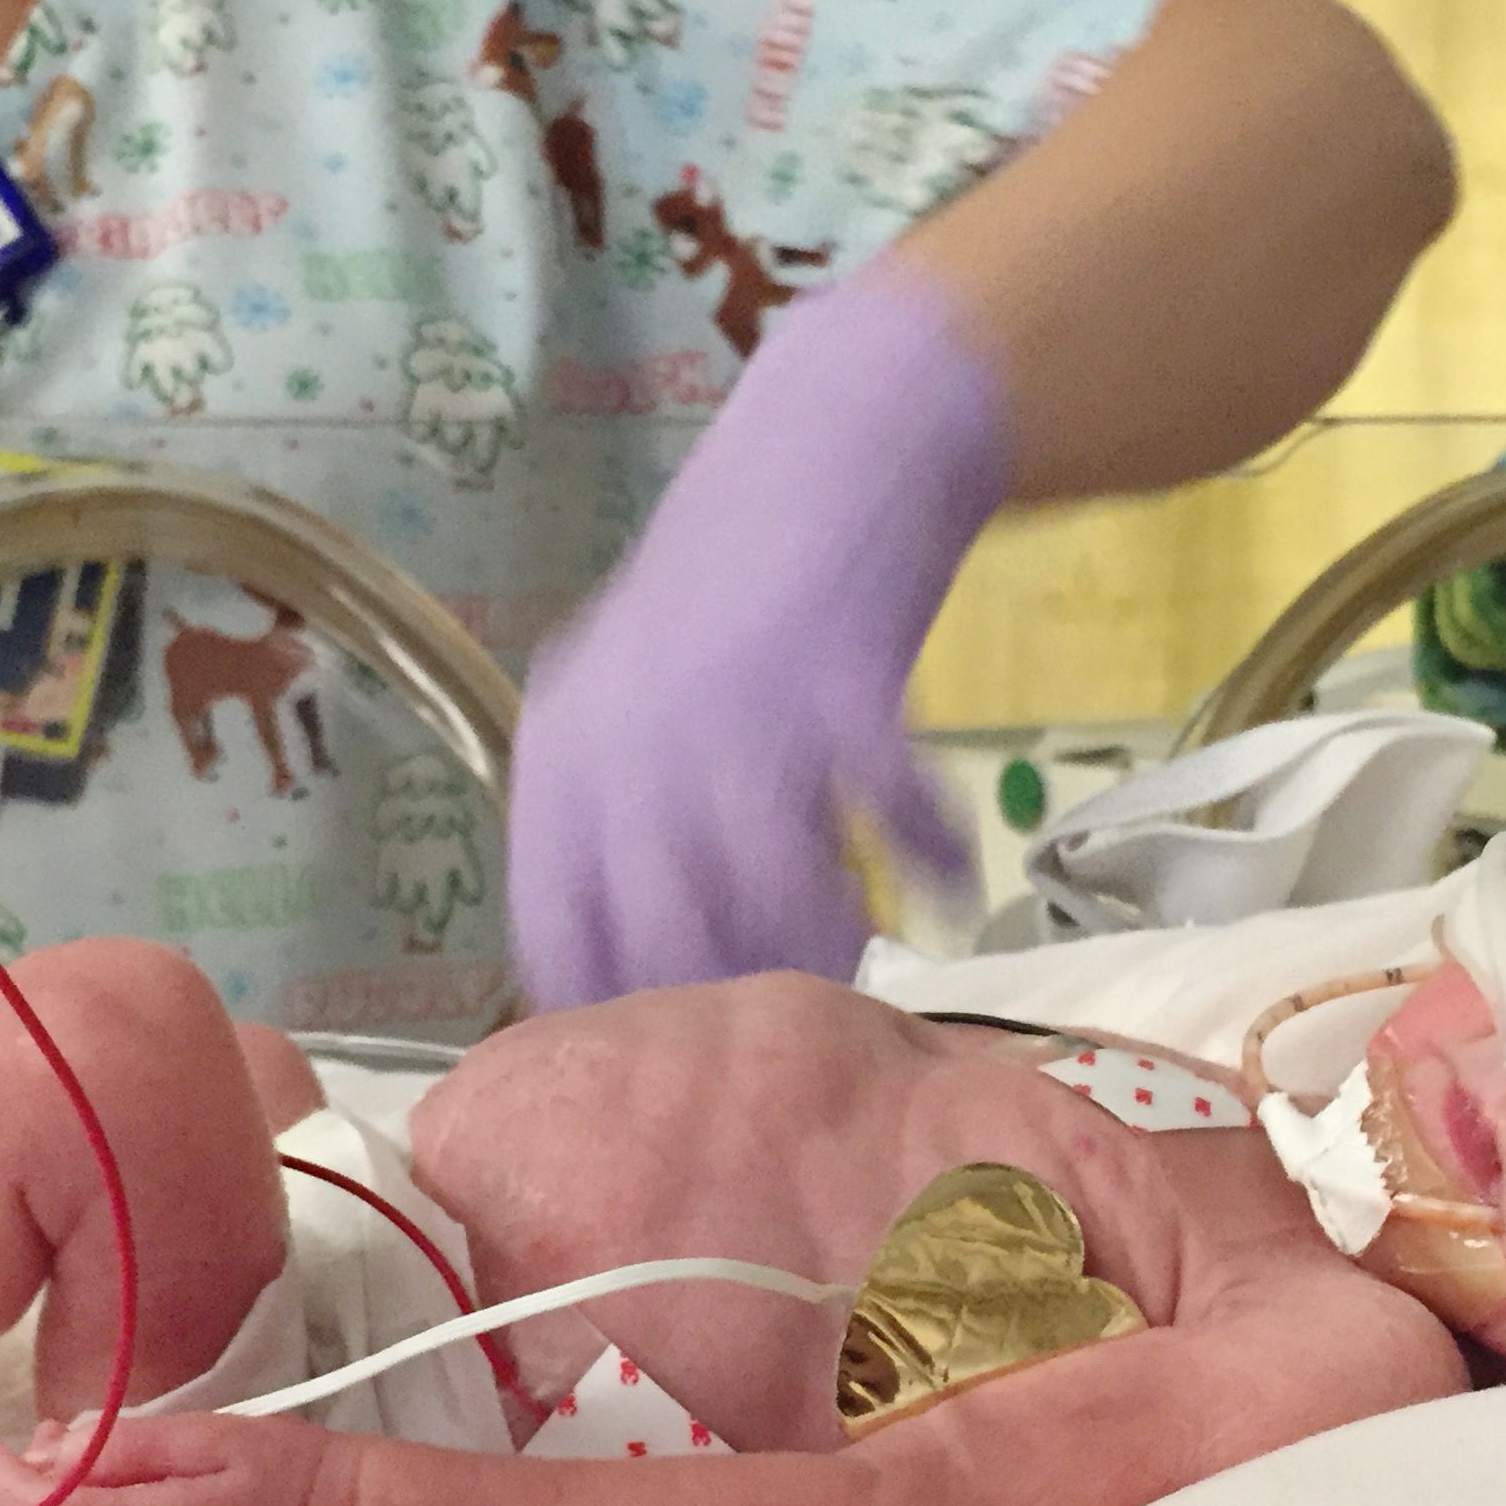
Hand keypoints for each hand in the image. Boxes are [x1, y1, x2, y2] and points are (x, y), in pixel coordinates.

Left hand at [506, 260, 1009, 1008]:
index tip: (676, 1053)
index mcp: (561, 754)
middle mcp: (628, 743)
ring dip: (826, 944)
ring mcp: (731, 714)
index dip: (614, 1011)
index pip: (555, 932)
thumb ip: (616, 818)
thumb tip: (627, 975)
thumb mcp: (629, 702)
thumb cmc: (729, 599)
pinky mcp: (838, 684)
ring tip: (862, 960)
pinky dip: (930, 862)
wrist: (828, 451)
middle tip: (787, 1027)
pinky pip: (889, 816)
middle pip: (664, 938)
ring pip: (771, 895)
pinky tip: (950, 887)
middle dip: (732, 999)